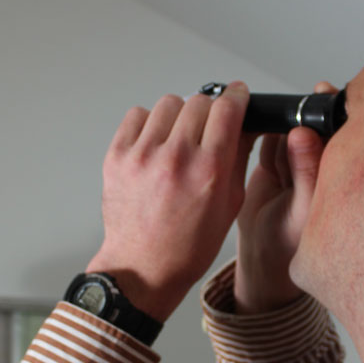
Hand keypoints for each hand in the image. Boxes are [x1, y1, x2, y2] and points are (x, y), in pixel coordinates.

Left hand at [86, 82, 254, 322]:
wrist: (143, 267)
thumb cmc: (187, 246)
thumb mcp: (229, 205)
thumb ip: (238, 159)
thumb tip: (245, 125)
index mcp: (208, 170)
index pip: (227, 108)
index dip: (236, 96)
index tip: (237, 94)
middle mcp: (175, 157)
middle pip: (199, 101)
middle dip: (210, 110)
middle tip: (208, 127)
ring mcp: (143, 155)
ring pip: (168, 103)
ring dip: (179, 115)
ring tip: (179, 138)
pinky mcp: (117, 157)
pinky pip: (137, 116)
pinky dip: (150, 124)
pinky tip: (155, 144)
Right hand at [233, 83, 335, 313]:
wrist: (259, 259)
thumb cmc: (288, 244)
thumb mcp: (299, 210)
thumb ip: (304, 172)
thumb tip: (303, 133)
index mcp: (338, 177)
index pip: (340, 136)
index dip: (333, 114)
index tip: (325, 94)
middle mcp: (321, 166)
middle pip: (314, 126)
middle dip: (304, 115)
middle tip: (298, 109)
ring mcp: (297, 163)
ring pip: (290, 130)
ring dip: (280, 131)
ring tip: (277, 162)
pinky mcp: (274, 163)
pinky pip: (270, 139)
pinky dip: (264, 137)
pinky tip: (263, 150)